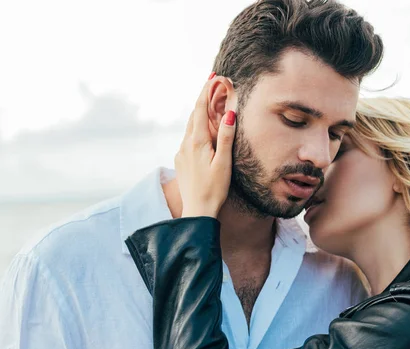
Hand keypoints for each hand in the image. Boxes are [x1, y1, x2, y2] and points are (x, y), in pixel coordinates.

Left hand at [175, 77, 235, 218]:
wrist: (197, 210)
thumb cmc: (215, 188)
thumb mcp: (224, 162)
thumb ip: (226, 137)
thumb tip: (229, 113)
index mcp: (197, 141)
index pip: (200, 109)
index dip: (206, 91)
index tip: (212, 77)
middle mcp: (186, 144)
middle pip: (194, 115)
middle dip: (203, 99)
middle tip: (213, 85)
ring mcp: (181, 153)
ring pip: (191, 127)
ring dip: (199, 114)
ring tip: (210, 104)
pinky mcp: (181, 161)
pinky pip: (189, 139)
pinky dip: (196, 128)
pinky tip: (203, 132)